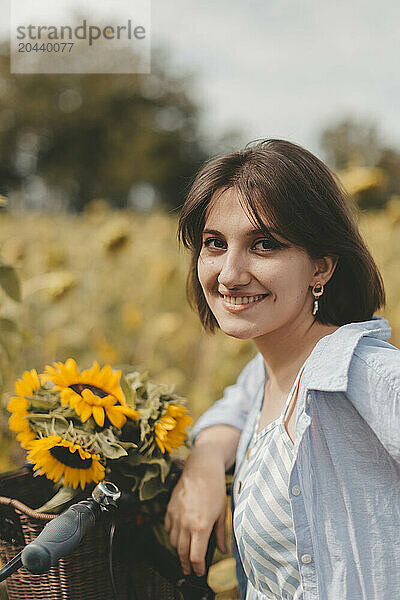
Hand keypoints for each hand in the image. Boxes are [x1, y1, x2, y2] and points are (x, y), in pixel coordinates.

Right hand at [165, 444, 227, 576]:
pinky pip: (168, 528)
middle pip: (182, 553)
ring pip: (173, 541)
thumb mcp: (222, 512)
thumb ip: (221, 534)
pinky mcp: (170, 508)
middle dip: (186, 564)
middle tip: (190, 570)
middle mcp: (186, 523)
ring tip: (185, 553)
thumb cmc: (214, 488)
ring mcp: (176, 516)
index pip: (196, 557)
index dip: (198, 568)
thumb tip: (222, 549)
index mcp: (201, 526)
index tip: (200, 571)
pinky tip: (178, 534)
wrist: (201, 468)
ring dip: (179, 550)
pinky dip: (172, 534)